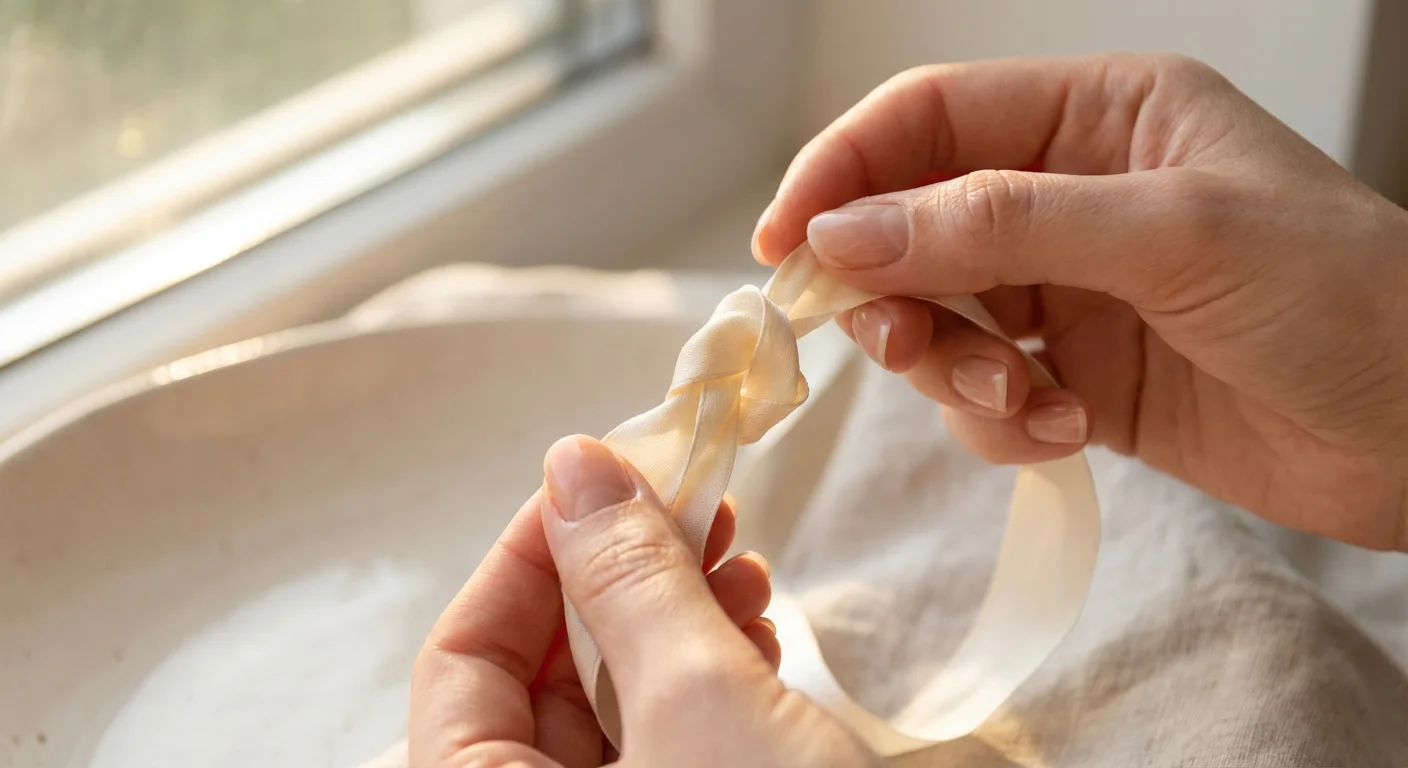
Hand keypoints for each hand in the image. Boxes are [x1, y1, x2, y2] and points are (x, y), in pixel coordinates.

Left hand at [409, 436, 877, 766]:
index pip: (459, 663)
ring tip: (740, 561)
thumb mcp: (703, 707)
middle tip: (685, 503)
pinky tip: (756, 627)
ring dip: (674, 612)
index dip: (524, 558)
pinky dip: (710, 669)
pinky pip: (672, 736)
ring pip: (616, 701)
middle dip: (619, 576)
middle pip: (541, 677)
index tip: (595, 480)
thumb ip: (629, 581)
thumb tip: (573, 468)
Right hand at [753, 53, 1407, 551]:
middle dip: (894, 290)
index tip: (786, 242)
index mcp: (1097, 117)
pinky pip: (986, 394)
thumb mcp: (1169, 234)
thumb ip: (997, 225)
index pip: (929, 119)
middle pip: (913, 224)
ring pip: (939, 318)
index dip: (843, 170)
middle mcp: (1072, 196)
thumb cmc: (1342, 298)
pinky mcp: (1079, 376)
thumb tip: (847, 233)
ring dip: (952, 369)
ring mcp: (1071, 291)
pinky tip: (1070, 430)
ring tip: (1023, 400)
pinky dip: (1004, 422)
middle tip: (897, 341)